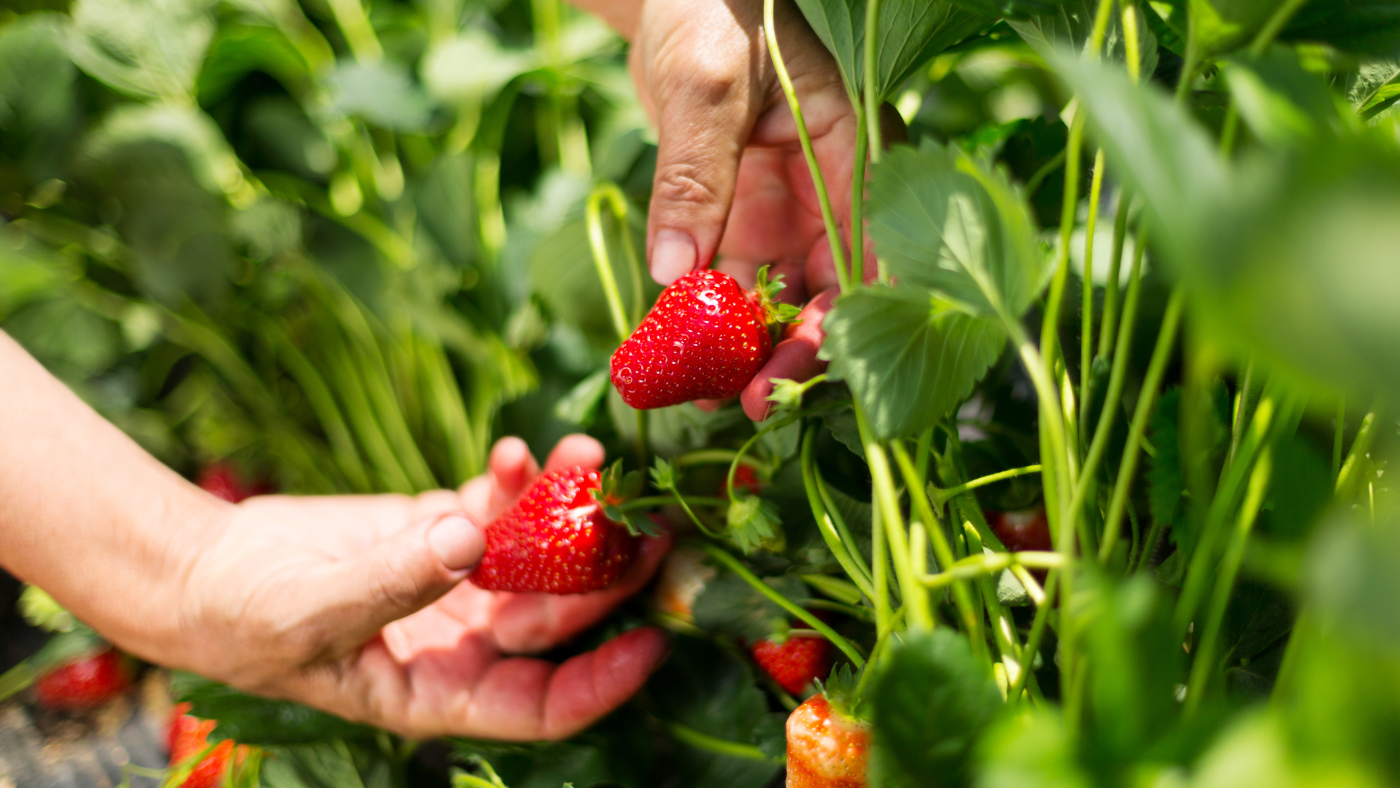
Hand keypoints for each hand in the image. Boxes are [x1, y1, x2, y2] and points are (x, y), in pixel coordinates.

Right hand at [168, 435, 670, 739]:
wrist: (200, 569)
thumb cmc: (243, 618)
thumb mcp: (311, 611)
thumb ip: (391, 580)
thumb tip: (469, 539)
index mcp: (440, 691)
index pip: (540, 705)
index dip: (601, 681)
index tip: (653, 641)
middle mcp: (461, 643)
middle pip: (555, 618)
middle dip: (605, 574)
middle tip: (648, 522)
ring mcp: (454, 584)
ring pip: (535, 554)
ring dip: (567, 508)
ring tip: (586, 454)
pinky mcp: (438, 530)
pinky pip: (495, 508)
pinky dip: (513, 480)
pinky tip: (519, 449)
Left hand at [623, 0, 883, 418]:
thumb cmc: (712, 11)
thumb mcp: (707, 88)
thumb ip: (694, 177)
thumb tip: (676, 275)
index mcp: (856, 153)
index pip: (876, 251)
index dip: (852, 315)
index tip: (808, 363)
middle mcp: (830, 191)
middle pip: (829, 289)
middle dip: (793, 349)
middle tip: (752, 403)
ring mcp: (785, 208)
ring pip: (778, 297)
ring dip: (747, 349)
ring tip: (708, 396)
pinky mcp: (741, 218)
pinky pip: (728, 283)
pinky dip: (706, 323)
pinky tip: (682, 362)